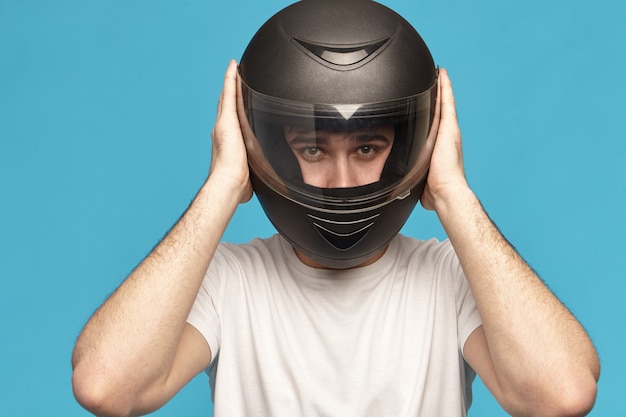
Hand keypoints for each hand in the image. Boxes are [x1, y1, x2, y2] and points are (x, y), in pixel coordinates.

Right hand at [210, 60, 252, 202]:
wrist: (230, 182)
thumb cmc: (237, 185)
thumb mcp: (249, 177)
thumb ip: (252, 177)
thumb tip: (255, 190)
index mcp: (229, 142)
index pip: (231, 121)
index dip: (232, 109)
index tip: (235, 100)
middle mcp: (223, 130)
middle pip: (227, 105)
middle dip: (229, 91)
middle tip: (233, 76)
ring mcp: (224, 123)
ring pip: (228, 96)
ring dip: (230, 81)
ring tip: (234, 67)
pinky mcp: (227, 119)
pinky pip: (229, 94)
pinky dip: (230, 79)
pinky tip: (233, 67)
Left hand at [420, 68, 469, 211]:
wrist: (446, 192)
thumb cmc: (435, 191)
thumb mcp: (418, 179)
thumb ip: (411, 177)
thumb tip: (401, 187)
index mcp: (439, 147)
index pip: (435, 124)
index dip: (433, 112)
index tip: (429, 101)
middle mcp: (447, 136)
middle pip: (442, 110)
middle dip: (439, 95)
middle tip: (434, 79)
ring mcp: (449, 131)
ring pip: (444, 103)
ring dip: (441, 87)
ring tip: (437, 72)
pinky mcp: (450, 128)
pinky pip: (447, 102)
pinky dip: (445, 87)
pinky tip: (441, 74)